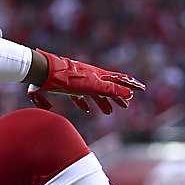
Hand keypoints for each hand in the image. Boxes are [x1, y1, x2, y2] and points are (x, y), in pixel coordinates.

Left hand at [28, 51, 142, 114]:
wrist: (43, 72)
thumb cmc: (68, 79)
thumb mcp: (94, 86)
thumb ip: (112, 90)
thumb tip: (130, 94)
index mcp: (98, 75)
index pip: (119, 80)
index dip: (131, 85)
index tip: (141, 89)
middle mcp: (89, 77)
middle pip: (107, 87)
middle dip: (117, 97)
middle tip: (126, 106)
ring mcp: (77, 82)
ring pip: (93, 93)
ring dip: (102, 102)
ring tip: (109, 112)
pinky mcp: (64, 88)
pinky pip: (77, 96)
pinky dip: (83, 103)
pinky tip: (86, 109)